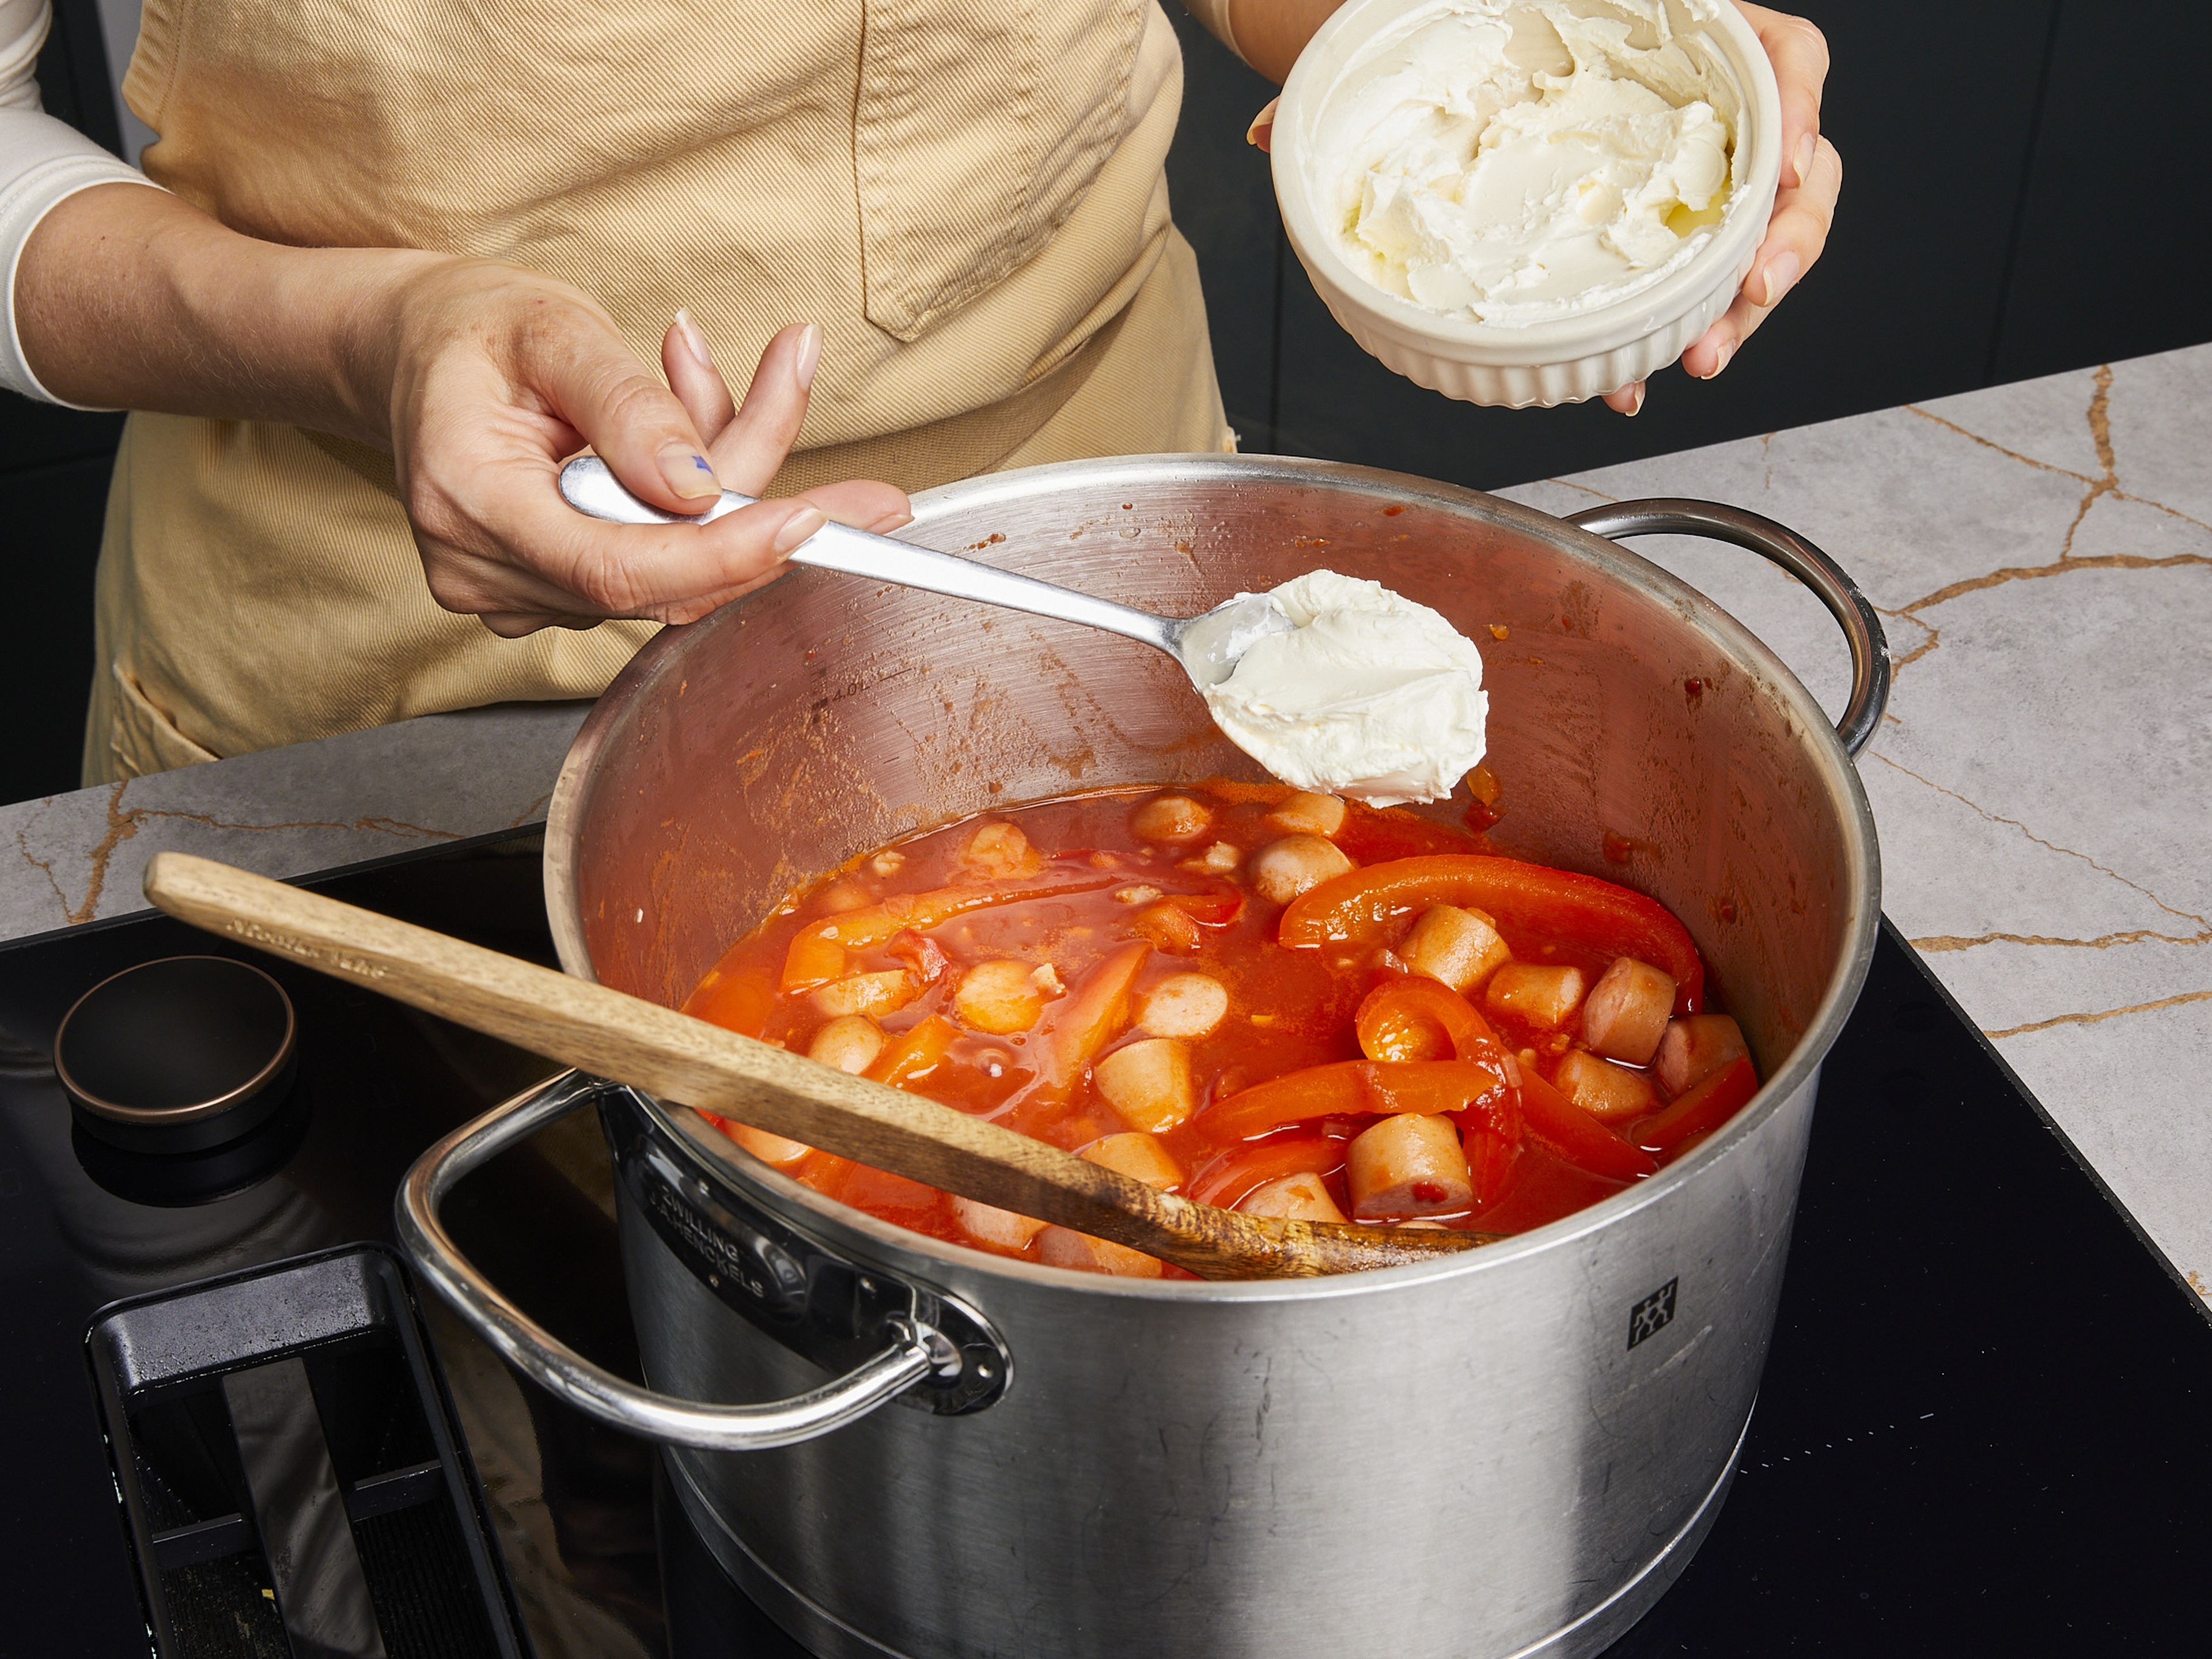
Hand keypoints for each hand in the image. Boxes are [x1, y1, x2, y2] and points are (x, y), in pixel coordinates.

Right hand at [383, 261, 908, 634]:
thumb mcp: (552, 328)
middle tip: (853, 471)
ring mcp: (515, 594)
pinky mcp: (550, 595)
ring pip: (671, 569)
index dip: (722, 555)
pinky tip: (678, 421)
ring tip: (695, 367)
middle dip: (757, 508)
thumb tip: (701, 488)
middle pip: (660, 576)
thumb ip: (628, 408)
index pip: (614, 568)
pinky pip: (655, 563)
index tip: (811, 523)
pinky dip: (693, 500)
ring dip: (722, 481)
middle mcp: (484, 570)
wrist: (416, 351)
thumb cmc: (475, 329)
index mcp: (468, 500)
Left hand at [1239, 5, 1839, 420]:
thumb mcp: (1420, 35)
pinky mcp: (1659, 218)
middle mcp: (1692, 94)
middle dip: (1784, 241)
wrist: (1428, 49)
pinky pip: (1699, 272)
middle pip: (1792, 158)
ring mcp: (1682, 160)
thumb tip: (1266, 136)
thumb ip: (1356, 78)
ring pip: (1763, 226)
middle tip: (1746, 303)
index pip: (1779, 52)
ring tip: (1701, 359)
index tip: (1790, 167)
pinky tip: (1644, 379)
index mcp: (1668, 28)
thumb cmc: (1445, 30)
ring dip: (1744, 299)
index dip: (1796, 107)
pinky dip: (1684, 324)